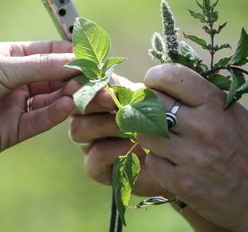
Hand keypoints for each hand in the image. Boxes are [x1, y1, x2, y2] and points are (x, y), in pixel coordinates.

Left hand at [68, 73, 230, 231]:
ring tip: (163, 137)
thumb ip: (199, 96)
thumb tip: (160, 84)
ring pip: (144, 133)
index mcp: (216, 105)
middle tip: (151, 111)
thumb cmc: (246, 148)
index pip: (172, 76)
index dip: (155, 76)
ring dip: (149, 133)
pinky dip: (157, 159)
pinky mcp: (182, 183)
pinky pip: (152, 161)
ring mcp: (192, 158)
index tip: (153, 83)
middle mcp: (203, 128)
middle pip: (150, 104)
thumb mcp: (232, 112)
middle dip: (146, 105)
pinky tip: (171, 161)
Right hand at [68, 74, 166, 195]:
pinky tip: (137, 146)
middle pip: (73, 108)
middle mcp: (87, 121)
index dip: (83, 83)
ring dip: (104, 124)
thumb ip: (123, 89)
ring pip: (78, 130)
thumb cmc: (158, 120)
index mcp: (96, 100)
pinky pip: (96, 155)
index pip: (78, 87)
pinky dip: (117, 148)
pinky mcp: (95, 168)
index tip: (98, 81)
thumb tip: (106, 80)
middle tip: (112, 100)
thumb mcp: (143, 99)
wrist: (174, 154)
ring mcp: (88, 145)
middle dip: (92, 101)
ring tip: (129, 124)